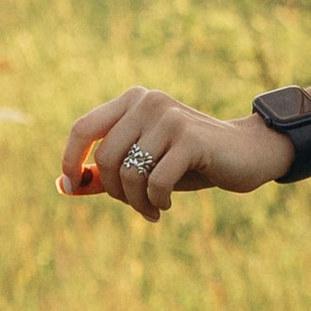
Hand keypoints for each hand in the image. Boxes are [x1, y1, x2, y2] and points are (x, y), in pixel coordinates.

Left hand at [58, 86, 291, 219]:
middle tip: (134, 205)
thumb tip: (63, 186)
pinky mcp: (190, 138)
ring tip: (151, 209)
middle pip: (105, 158)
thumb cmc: (190, 162)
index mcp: (132, 101)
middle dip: (114, 192)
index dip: (70, 160)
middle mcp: (148, 102)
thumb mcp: (144, 166)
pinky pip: (155, 181)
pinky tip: (165, 204)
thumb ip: (106, 174)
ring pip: (129, 173)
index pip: (83, 128)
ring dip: (137, 202)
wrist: (246, 154)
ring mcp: (169, 117)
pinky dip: (156, 201)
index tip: (71, 186)